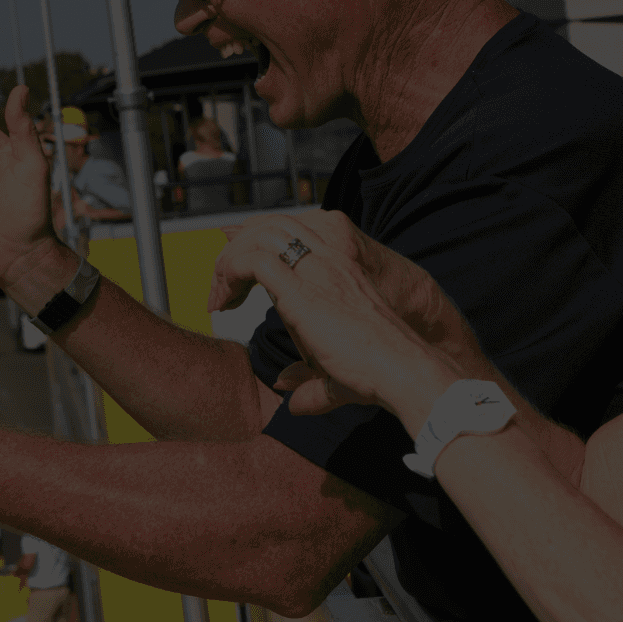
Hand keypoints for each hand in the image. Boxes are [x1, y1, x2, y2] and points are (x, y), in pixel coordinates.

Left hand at [210, 212, 460, 415]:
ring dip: (228, 262)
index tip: (233, 261)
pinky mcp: (302, 290)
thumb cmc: (377, 372)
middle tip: (220, 284)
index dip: (257, 238)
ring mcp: (316, 271)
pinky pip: (254, 261)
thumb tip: (288, 395)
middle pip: (270, 226)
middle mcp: (328, 261)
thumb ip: (308, 381)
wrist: (402, 369)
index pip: (291, 231)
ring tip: (219, 298)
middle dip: (237, 245)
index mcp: (339, 269)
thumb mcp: (335, 373)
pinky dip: (229, 274)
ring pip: (258, 237)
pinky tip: (223, 304)